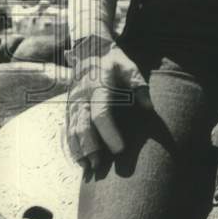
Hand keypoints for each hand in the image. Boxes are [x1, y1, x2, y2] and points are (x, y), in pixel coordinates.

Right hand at [65, 45, 151, 173]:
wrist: (90, 50)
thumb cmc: (114, 61)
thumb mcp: (129, 67)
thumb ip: (139, 85)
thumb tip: (149, 107)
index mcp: (98, 87)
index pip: (101, 115)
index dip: (109, 133)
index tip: (119, 149)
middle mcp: (81, 97)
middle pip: (82, 126)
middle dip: (90, 147)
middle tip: (100, 165)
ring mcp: (73, 103)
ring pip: (72, 130)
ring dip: (79, 150)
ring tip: (89, 168)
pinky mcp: (69, 107)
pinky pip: (68, 129)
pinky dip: (72, 145)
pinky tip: (79, 159)